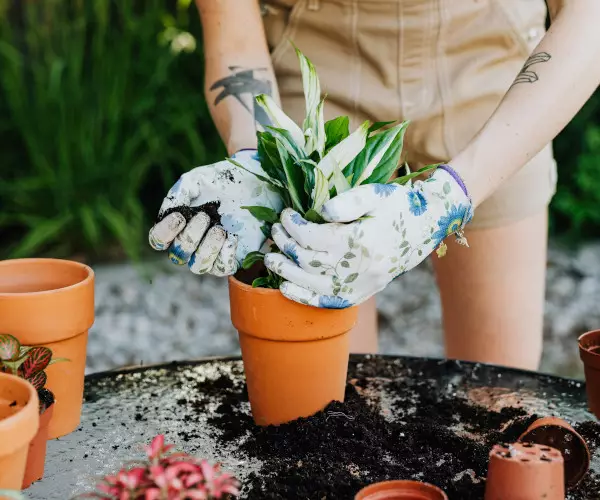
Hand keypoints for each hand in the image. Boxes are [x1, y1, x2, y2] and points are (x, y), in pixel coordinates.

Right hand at [149, 150, 281, 275]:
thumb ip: (179, 193)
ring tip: (219, 230)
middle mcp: (191, 244)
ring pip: (199, 267)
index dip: (164, 233)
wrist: (252, 181)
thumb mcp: (196, 180)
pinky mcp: (233, 256)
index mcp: (177, 226)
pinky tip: (232, 237)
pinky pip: (223, 269)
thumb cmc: (220, 181)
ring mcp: (212, 253)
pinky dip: (225, 255)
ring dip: (207, 249)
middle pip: (178, 256)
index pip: (158, 240)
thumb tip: (168, 212)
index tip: (179, 216)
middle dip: (190, 237)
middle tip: (204, 216)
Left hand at [264, 167, 472, 307]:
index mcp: (359, 240)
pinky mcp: (363, 293)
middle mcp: (358, 267)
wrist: (426, 227)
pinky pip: (329, 301)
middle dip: (285, 245)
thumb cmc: (397, 206)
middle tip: (274, 232)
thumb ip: (347, 201)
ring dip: (286, 272)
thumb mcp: (375, 194)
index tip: (286, 214)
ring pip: (313, 284)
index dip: (293, 226)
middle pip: (307, 260)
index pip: (312, 237)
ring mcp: (361, 284)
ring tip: (271, 259)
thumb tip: (319, 212)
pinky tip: (286, 289)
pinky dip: (305, 297)